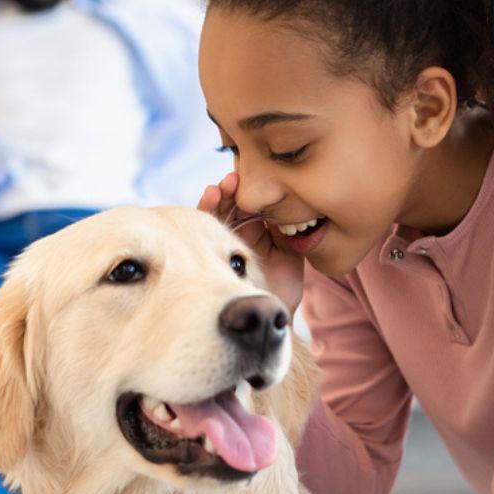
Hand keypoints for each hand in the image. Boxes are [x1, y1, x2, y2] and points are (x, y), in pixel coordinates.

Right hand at [198, 172, 303, 316]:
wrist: (267, 318)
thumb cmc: (282, 289)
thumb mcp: (290, 253)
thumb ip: (285, 229)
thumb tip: (281, 201)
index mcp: (260, 227)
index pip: (253, 200)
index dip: (251, 187)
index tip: (253, 175)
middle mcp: (240, 229)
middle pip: (233, 200)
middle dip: (233, 188)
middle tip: (234, 179)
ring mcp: (223, 239)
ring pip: (218, 210)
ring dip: (219, 195)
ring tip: (222, 186)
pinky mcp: (209, 249)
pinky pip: (204, 226)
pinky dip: (206, 209)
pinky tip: (210, 195)